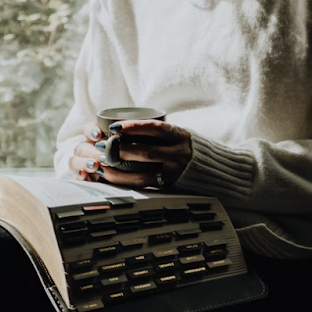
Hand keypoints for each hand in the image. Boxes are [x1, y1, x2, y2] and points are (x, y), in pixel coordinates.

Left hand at [67, 120, 192, 189]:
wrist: (209, 167)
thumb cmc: (182, 145)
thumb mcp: (175, 133)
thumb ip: (154, 130)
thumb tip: (119, 125)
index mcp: (179, 135)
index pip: (155, 128)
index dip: (133, 126)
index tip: (113, 126)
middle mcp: (178, 153)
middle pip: (146, 151)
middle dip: (120, 149)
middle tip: (101, 145)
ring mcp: (174, 171)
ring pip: (142, 171)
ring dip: (118, 167)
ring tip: (101, 162)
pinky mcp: (168, 185)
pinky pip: (143, 183)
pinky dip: (124, 180)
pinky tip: (110, 176)